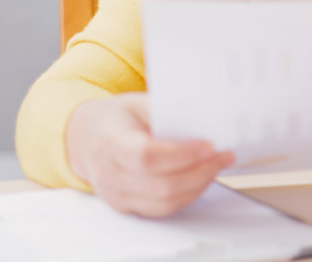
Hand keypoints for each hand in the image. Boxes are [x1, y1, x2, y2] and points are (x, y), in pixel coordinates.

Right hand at [65, 92, 234, 216]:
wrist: (88, 139)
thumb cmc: (117, 119)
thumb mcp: (138, 103)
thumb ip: (166, 110)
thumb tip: (204, 117)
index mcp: (112, 142)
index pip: (146, 157)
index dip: (181, 155)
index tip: (208, 145)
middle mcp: (111, 174)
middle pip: (161, 185)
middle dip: (200, 171)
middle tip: (223, 155)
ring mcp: (117, 195)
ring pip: (165, 202)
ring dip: (198, 185)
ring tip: (216, 165)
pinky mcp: (126, 207)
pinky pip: (162, 209)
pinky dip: (187, 196)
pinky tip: (200, 179)